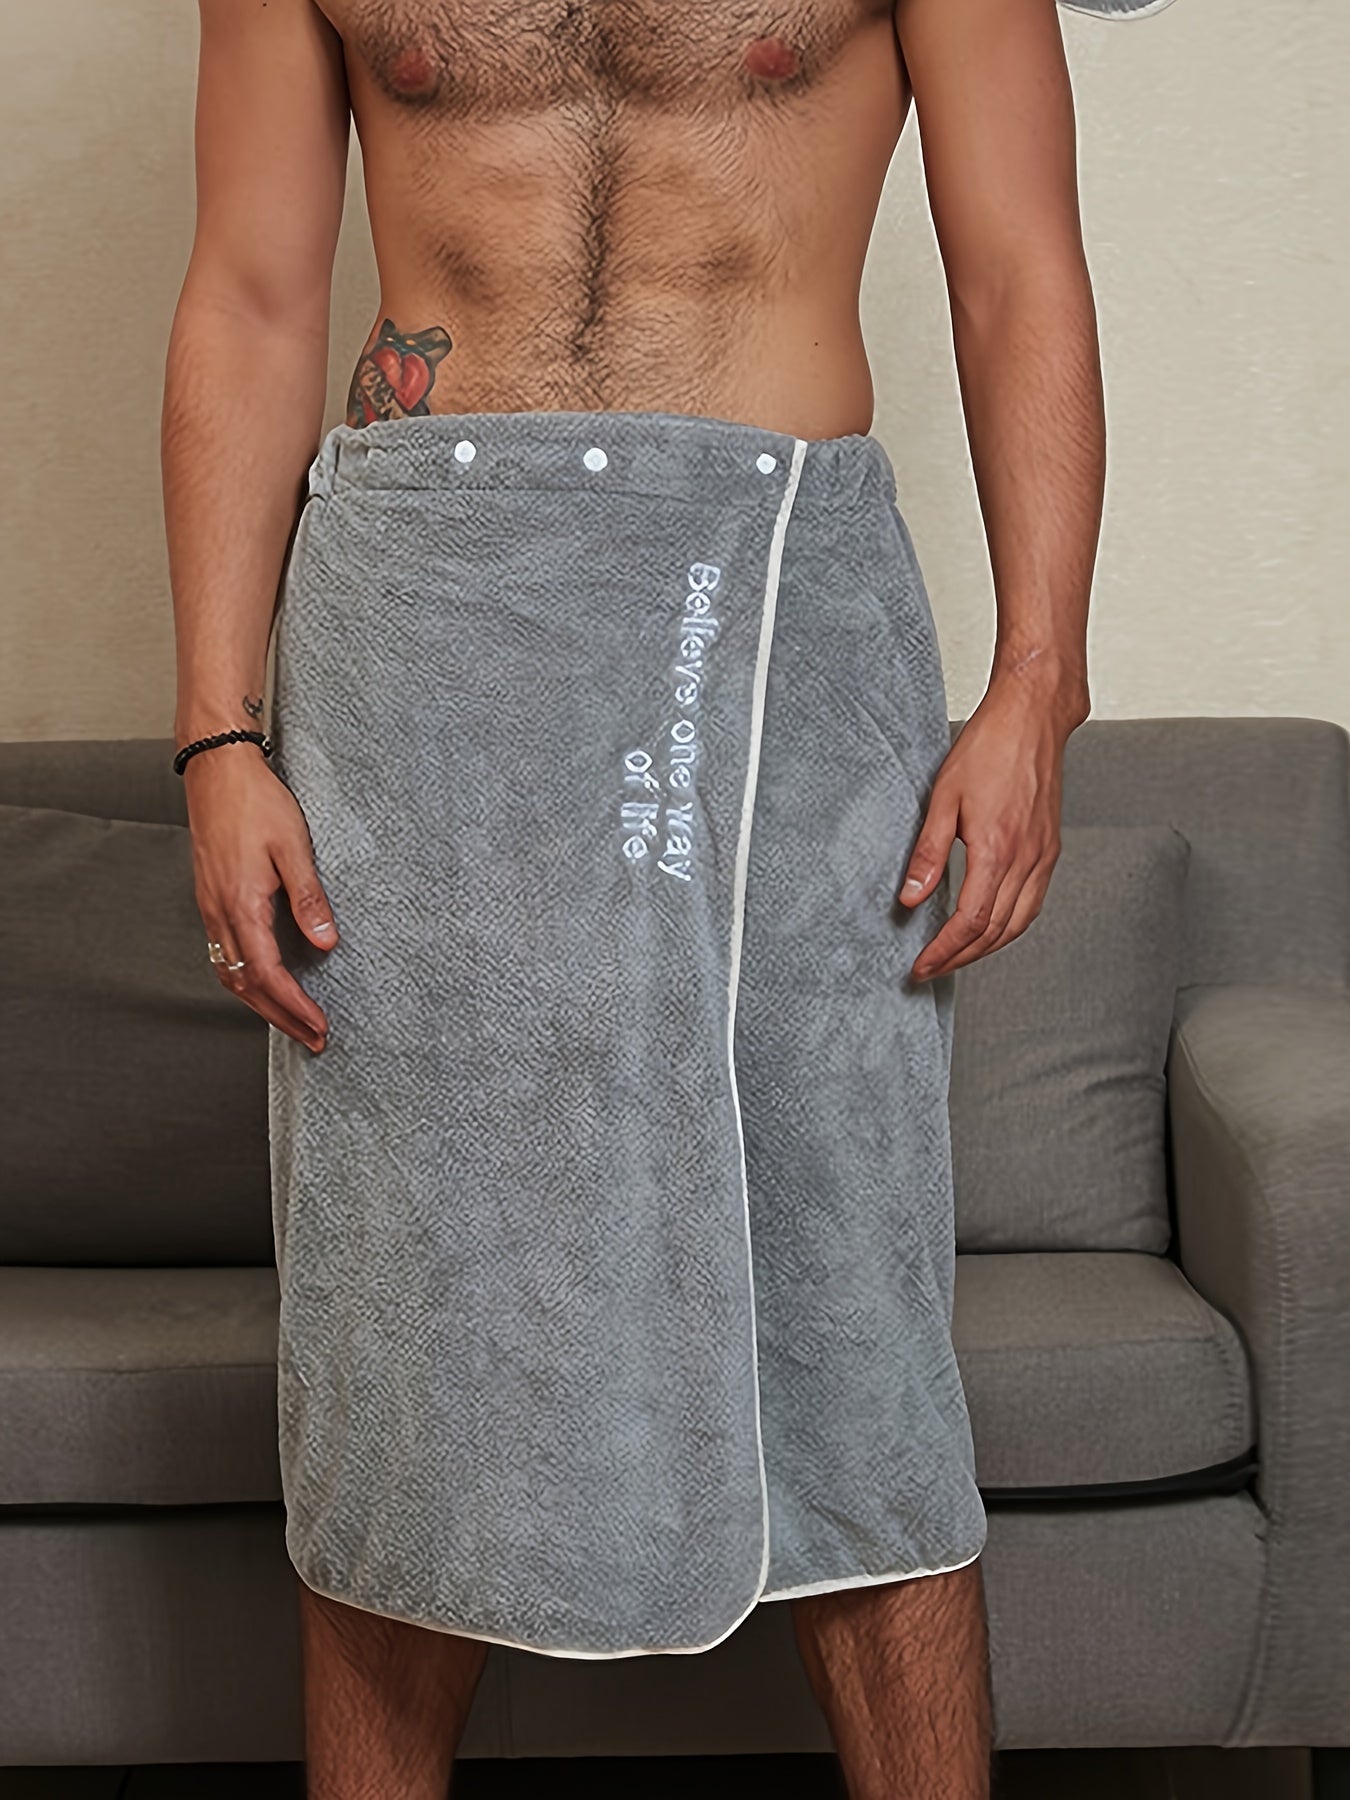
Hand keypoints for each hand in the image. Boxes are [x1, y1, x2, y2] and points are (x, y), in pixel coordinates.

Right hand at [183, 746, 338, 1051]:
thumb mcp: (293, 847)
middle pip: (245, 985)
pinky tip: (262, 981)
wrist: (217, 769)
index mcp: (241, 904)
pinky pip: (223, 953)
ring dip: (260, 1003)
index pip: (267, 974)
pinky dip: (244, 978)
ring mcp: (210, 906)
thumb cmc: (256, 801)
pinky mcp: (210, 897)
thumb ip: (309, 897)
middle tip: (312, 1037)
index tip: (319, 1025)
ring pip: (229, 973)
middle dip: (280, 1017)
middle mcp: (219, 912)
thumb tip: (325, 942)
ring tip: (291, 1020)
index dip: (294, 1006)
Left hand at [896, 670, 1084, 981]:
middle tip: (932, 969)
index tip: (922, 966)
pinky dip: (1011, 926)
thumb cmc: (990, 747)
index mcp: (997, 849)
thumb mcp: (943, 797)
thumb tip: (911, 898)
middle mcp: (1027, 858)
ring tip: (957, 956)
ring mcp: (1044, 855)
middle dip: (961, 958)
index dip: (944, 951)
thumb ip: (927, 853)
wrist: (1032, 717)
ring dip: (987, 948)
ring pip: (1019, 923)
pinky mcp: (1051, 848)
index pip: (970, 921)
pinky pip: (1034, 903)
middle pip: (995, 931)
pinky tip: (992, 926)